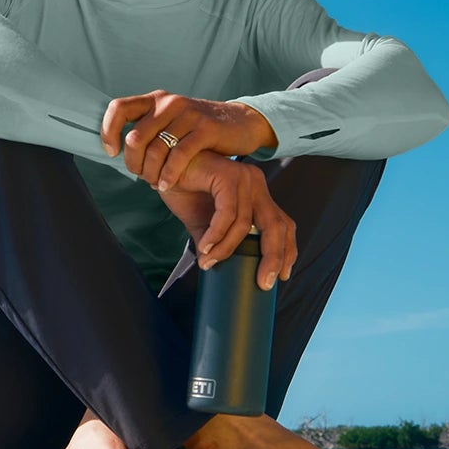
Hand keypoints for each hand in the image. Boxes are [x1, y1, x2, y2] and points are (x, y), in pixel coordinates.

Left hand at [103, 90, 278, 190]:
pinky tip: (168, 185)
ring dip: (152, 173)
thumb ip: (150, 129)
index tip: (113, 152)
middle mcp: (170, 103)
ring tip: (156, 184)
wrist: (241, 122)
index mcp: (157, 100)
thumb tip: (121, 150)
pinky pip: (179, 155)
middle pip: (135, 137)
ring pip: (156, 149)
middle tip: (142, 176)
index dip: (109, 131)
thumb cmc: (201, 129)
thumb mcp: (172, 121)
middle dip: (134, 163)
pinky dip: (170, 175)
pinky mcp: (206, 128)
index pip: (119, 108)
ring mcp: (188, 114)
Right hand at [158, 151, 297, 285]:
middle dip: (274, 256)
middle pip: (276, 225)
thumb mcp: (204, 224)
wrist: (161, 166)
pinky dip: (216, 234)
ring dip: (227, 248)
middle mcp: (256, 184)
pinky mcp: (227, 174)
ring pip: (246, 223)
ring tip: (209, 261)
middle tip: (264, 282)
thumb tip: (219, 268)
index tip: (282, 276)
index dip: (287, 251)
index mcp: (258, 195)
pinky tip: (205, 247)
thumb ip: (217, 242)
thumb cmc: (184, 190)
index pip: (283, 224)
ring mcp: (244, 177)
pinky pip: (228, 213)